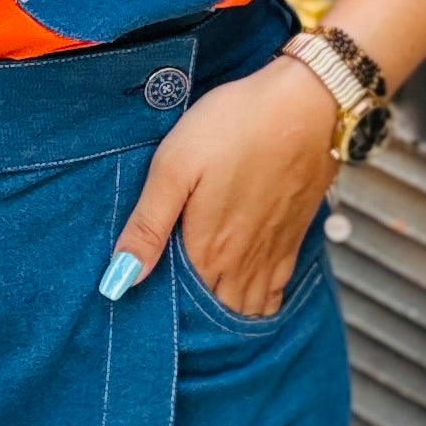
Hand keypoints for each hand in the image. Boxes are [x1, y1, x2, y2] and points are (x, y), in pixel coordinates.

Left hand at [105, 57, 339, 317]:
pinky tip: (247, 297)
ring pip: (248, 309)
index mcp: (208, 250)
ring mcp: (272, 253)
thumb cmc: (235, 125)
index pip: (183, 309)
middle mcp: (242, 263)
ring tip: (204, 312)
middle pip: (217, 314)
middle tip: (172, 315)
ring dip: (227, 315)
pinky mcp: (294, 237)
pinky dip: (261, 304)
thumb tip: (119, 280)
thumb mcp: (175, 166)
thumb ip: (148, 226)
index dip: (164, 314)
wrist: (307, 103)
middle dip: (195, 322)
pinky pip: (276, 291)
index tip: (144, 311)